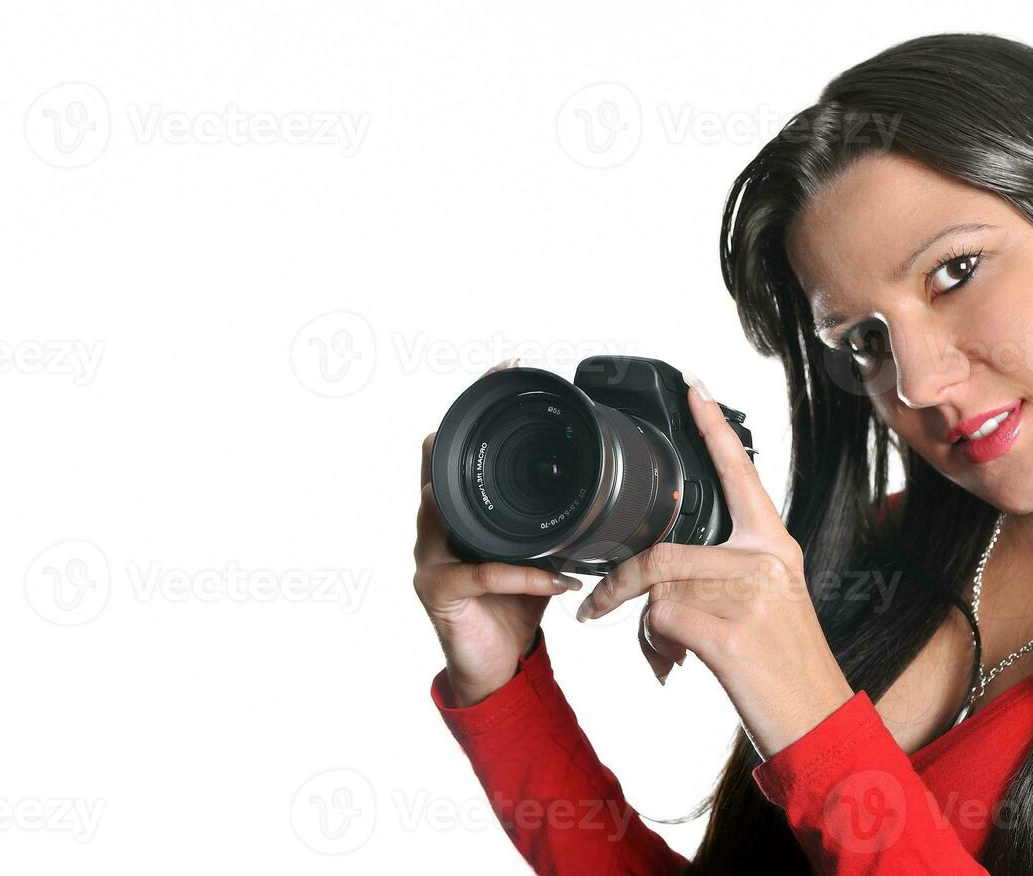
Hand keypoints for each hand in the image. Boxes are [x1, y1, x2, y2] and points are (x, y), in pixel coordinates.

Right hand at [413, 357, 583, 706]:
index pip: (460, 449)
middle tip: (500, 395)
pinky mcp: (440, 592)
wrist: (497, 665)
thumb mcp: (540, 550)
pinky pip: (485, 573)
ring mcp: (431, 558)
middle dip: (467, 431)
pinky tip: (556, 577)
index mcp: (462, 511)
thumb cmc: (515, 603)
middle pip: (440, 467)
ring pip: (450, 514)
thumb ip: (554, 519)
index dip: (477, 407)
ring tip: (520, 487)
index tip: (504, 367)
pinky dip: (525, 574)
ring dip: (489, 501)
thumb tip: (601, 487)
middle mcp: (438, 526)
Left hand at [574, 376, 854, 759]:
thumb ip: (718, 576)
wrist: (816, 722)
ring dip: (644, 626)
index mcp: (774, 545)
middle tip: (597, 608)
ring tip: (664, 654)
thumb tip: (657, 585)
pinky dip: (654, 646)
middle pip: (665, 549)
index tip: (694, 386)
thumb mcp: (763, 606)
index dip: (713, 428)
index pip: (739, 474)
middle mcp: (765, 560)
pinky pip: (661, 621)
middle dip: (621, 584)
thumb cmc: (783, 668)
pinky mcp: (729, 632)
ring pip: (658, 588)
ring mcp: (749, 594)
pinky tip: (675, 665)